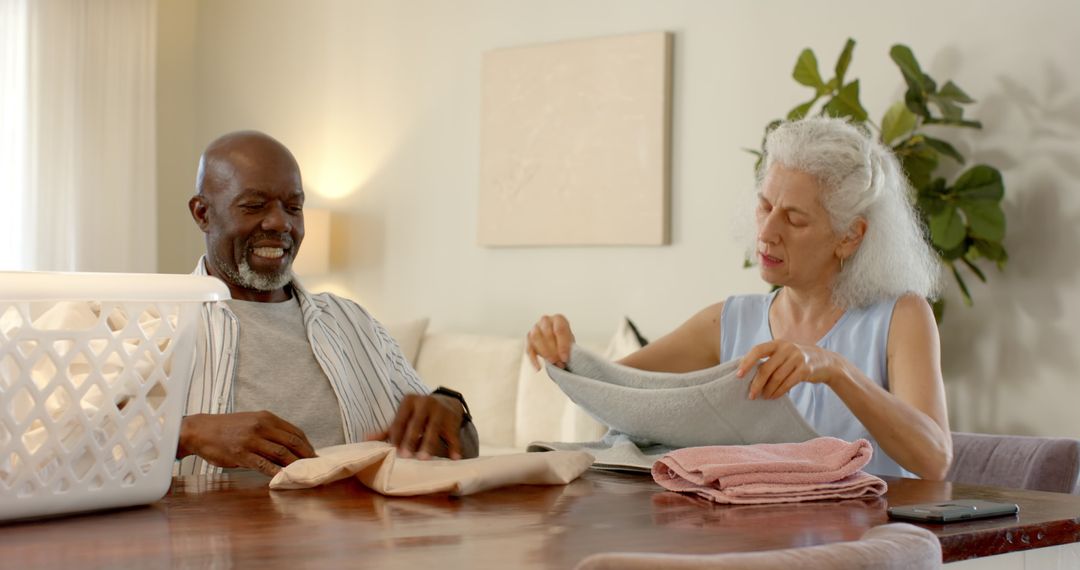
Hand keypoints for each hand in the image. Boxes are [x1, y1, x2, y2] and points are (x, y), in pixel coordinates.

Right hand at [177, 412, 316, 475]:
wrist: (201, 431)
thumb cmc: (227, 428)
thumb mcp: (252, 421)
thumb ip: (270, 430)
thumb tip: (290, 445)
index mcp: (266, 418)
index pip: (295, 432)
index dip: (307, 445)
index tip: (313, 454)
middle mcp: (261, 427)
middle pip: (293, 443)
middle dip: (307, 456)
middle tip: (314, 466)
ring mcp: (252, 441)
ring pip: (282, 454)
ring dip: (296, 465)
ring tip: (303, 474)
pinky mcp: (242, 455)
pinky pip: (265, 466)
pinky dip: (277, 473)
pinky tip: (284, 478)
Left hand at [365, 394, 463, 459]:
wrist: (446, 402)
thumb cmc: (418, 413)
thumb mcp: (404, 416)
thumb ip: (388, 429)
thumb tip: (366, 439)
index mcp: (409, 401)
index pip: (400, 420)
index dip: (397, 436)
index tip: (394, 450)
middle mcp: (425, 403)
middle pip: (416, 424)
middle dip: (411, 440)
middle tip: (406, 456)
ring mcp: (441, 410)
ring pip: (434, 429)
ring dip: (429, 445)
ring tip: (425, 459)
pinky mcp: (453, 420)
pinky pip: (453, 435)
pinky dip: (454, 447)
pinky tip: (454, 458)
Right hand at [526, 313, 574, 369]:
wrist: (556, 341)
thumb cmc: (564, 341)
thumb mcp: (570, 342)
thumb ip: (567, 348)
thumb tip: (563, 358)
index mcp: (558, 319)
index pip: (560, 329)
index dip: (563, 345)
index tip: (565, 358)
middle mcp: (546, 320)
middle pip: (547, 333)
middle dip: (553, 350)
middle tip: (559, 362)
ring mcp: (535, 328)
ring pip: (536, 338)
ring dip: (544, 353)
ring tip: (552, 363)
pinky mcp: (528, 337)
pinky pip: (529, 348)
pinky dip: (533, 359)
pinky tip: (538, 368)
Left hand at [736, 340, 843, 399]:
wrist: (826, 362)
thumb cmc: (798, 359)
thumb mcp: (784, 353)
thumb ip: (770, 359)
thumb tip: (748, 374)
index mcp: (778, 343)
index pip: (758, 350)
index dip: (747, 362)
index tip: (738, 375)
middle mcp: (787, 348)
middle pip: (766, 368)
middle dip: (756, 383)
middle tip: (751, 395)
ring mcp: (797, 358)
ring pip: (776, 378)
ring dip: (768, 390)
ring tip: (763, 397)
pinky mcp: (805, 369)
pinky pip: (788, 383)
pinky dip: (779, 392)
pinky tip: (773, 397)